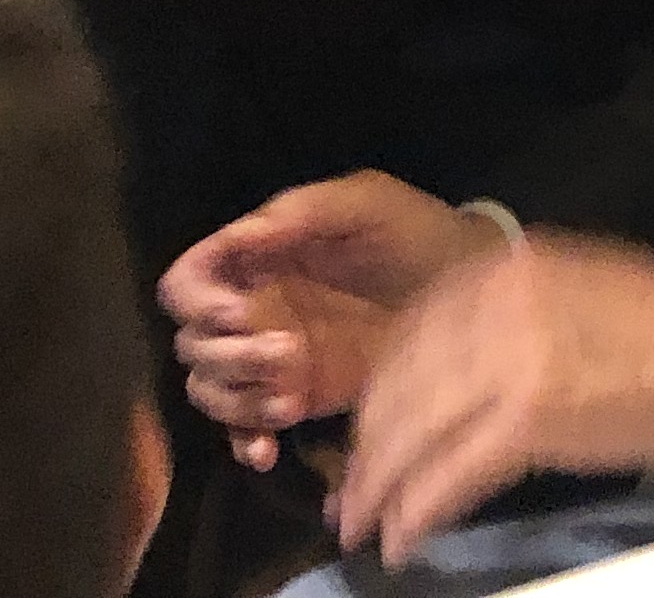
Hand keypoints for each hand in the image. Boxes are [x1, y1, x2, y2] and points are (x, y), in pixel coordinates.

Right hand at [159, 174, 497, 470]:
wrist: (467, 288)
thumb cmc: (414, 234)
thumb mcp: (366, 204)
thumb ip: (301, 211)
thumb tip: (239, 236)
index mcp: (258, 257)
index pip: (186, 282)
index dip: (197, 300)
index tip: (238, 313)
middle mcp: (252, 308)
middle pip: (192, 343)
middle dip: (229, 355)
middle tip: (289, 353)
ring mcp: (269, 357)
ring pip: (209, 389)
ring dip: (237, 400)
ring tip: (291, 401)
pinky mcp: (294, 397)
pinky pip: (244, 428)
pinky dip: (244, 441)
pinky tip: (270, 449)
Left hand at [331, 235, 653, 565]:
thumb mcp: (575, 288)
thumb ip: (509, 317)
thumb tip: (456, 378)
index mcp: (506, 268)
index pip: (411, 333)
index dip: (379, 393)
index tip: (366, 432)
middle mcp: (495, 304)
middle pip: (399, 384)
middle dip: (366, 447)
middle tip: (348, 492)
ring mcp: (509, 359)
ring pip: (412, 432)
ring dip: (378, 487)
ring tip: (361, 525)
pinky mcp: (529, 417)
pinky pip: (448, 474)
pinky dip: (416, 513)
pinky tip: (403, 539)